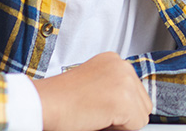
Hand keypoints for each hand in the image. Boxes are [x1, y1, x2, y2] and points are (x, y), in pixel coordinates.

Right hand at [34, 52, 151, 130]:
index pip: (136, 92)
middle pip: (143, 103)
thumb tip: (131, 109)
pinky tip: (97, 120)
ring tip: (96, 115)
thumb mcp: (94, 84)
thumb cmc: (59, 99)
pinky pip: (136, 126)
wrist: (42, 104)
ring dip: (121, 122)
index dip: (118, 107)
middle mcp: (122, 66)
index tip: (98, 106)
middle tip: (96, 113)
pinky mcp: (123, 100)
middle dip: (124, 115)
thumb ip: (114, 88)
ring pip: (142, 116)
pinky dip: (118, 130)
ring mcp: (124, 81)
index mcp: (114, 60)